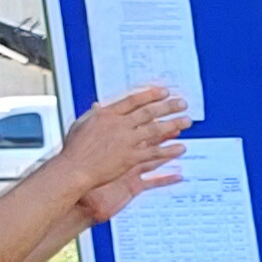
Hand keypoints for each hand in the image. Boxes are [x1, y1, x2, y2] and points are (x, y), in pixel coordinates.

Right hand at [57, 84, 189, 215]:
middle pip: (148, 112)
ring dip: (172, 125)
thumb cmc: (74, 149)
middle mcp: (119, 125)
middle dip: (167, 106)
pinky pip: (154, 152)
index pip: (133, 101)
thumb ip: (94, 115)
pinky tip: (180, 147)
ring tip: (186, 121)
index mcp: (107, 114)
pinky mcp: (131, 158)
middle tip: (182, 103)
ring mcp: (127, 142)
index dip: (150, 95)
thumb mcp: (81, 124)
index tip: (163, 92)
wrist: (75, 168)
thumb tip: (99, 106)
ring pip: (155, 130)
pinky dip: (168, 150)